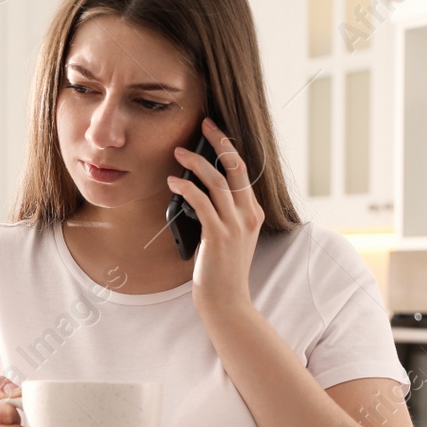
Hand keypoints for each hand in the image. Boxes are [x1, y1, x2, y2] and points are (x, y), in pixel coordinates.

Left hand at [167, 116, 263, 317]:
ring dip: (197, 163)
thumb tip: (197, 191)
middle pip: (236, 167)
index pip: (243, 171)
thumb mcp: (228, 238)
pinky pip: (202, 202)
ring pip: (218, 181)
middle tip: (203, 124)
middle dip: (220, 142)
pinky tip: (173, 182)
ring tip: (178, 151)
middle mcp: (247, 215)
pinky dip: (186, 188)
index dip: (228, 148)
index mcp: (252, 213)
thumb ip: (220, 214)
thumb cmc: (221, 272)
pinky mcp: (219, 235)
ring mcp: (235, 225)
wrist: (227, 301)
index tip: (213, 131)